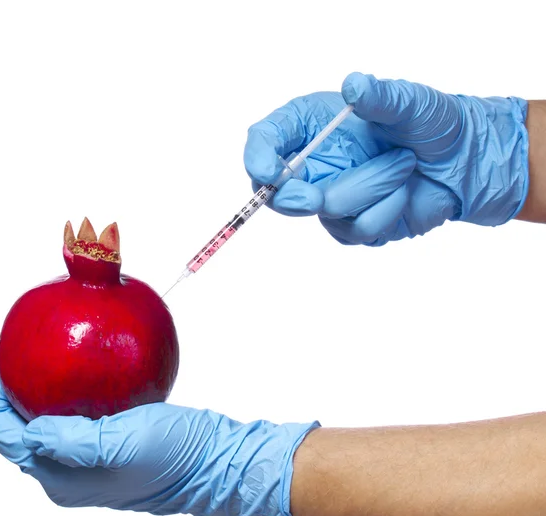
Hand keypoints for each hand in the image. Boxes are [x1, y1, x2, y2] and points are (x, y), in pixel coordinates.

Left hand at [0, 340, 317, 515]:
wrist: (215, 460)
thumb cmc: (175, 455)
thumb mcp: (125, 444)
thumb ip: (73, 440)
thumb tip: (30, 428)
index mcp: (61, 477)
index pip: (3, 433)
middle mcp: (67, 470)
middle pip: (14, 426)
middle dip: (1, 387)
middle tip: (5, 346)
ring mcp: (86, 457)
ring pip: (41, 418)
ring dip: (28, 386)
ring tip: (28, 351)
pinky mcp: (106, 441)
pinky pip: (71, 412)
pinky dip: (61, 388)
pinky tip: (72, 363)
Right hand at [244, 73, 528, 245]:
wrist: (460, 162)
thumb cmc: (430, 124)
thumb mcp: (408, 102)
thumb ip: (380, 95)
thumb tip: (355, 86)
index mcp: (312, 126)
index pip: (265, 140)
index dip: (258, 158)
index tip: (268, 171)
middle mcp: (314, 164)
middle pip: (278, 193)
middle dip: (298, 196)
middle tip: (316, 197)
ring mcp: (330, 198)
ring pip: (330, 210)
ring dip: (373, 187)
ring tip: (402, 165)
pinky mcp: (351, 227)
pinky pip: (358, 228)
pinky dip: (387, 208)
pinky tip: (403, 191)